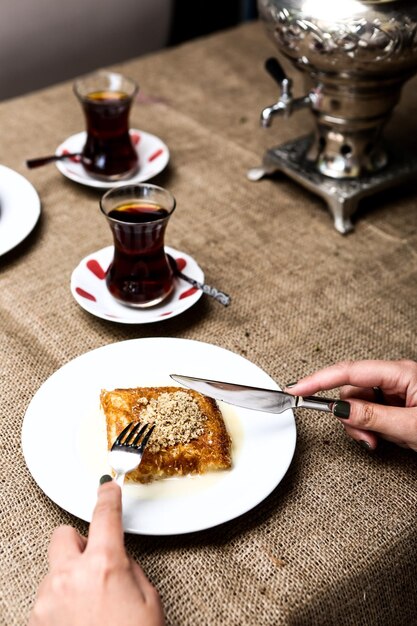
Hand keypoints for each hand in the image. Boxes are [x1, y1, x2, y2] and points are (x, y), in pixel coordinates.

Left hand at [29, 480, 164, 625]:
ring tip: (90, 609)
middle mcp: (69, 577)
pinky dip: (60, 605)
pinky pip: (47, 600)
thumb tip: (116, 559)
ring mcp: (47, 601)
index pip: (104, 516)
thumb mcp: (149, 601)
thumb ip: (129, 569)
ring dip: (69, 579)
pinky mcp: (36, 622)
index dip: (108, 498)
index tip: (108, 488)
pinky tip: (79, 623)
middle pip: (63, 536)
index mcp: (104, 566)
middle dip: (78, 544)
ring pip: (54, 571)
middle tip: (96, 563)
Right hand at [285, 359, 416, 451]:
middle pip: (351, 392)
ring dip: (362, 427)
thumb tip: (340, 409)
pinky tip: (387, 438)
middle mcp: (395, 378)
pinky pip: (370, 415)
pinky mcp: (396, 407)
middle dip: (351, 417)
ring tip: (380, 442)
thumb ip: (374, 417)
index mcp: (400, 372)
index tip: (295, 389)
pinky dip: (371, 430)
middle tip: (366, 439)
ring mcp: (396, 393)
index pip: (349, 372)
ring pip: (358, 406)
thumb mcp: (411, 426)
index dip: (319, 380)